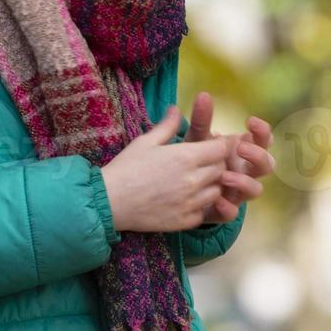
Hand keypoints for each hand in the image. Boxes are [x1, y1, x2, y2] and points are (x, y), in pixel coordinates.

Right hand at [99, 107, 229, 231]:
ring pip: (216, 192)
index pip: (220, 149)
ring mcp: (190, 203)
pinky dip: (199, 206)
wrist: (109, 201)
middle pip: (221, 170)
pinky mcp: (184, 221)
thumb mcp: (146, 141)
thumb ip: (167, 126)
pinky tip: (186, 201)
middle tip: (201, 164)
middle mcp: (193, 180)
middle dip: (215, 164)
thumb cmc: (126, 167)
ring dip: (210, 186)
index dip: (217, 146)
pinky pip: (204, 213)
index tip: (208, 147)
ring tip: (195, 182)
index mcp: (186, 157)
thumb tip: (176, 109)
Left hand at [182, 92, 276, 224]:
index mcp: (244, 151)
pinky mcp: (223, 210)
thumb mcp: (196, 139)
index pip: (265, 140)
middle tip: (240, 147)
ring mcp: (237, 192)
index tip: (250, 121)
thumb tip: (203, 94)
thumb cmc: (193, 157)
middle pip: (267, 166)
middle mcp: (246, 172)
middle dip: (257, 156)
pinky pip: (232, 213)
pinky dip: (228, 208)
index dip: (263, 131)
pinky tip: (217, 200)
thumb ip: (201, 119)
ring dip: (244, 183)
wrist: (176, 187)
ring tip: (225, 176)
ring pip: (255, 191)